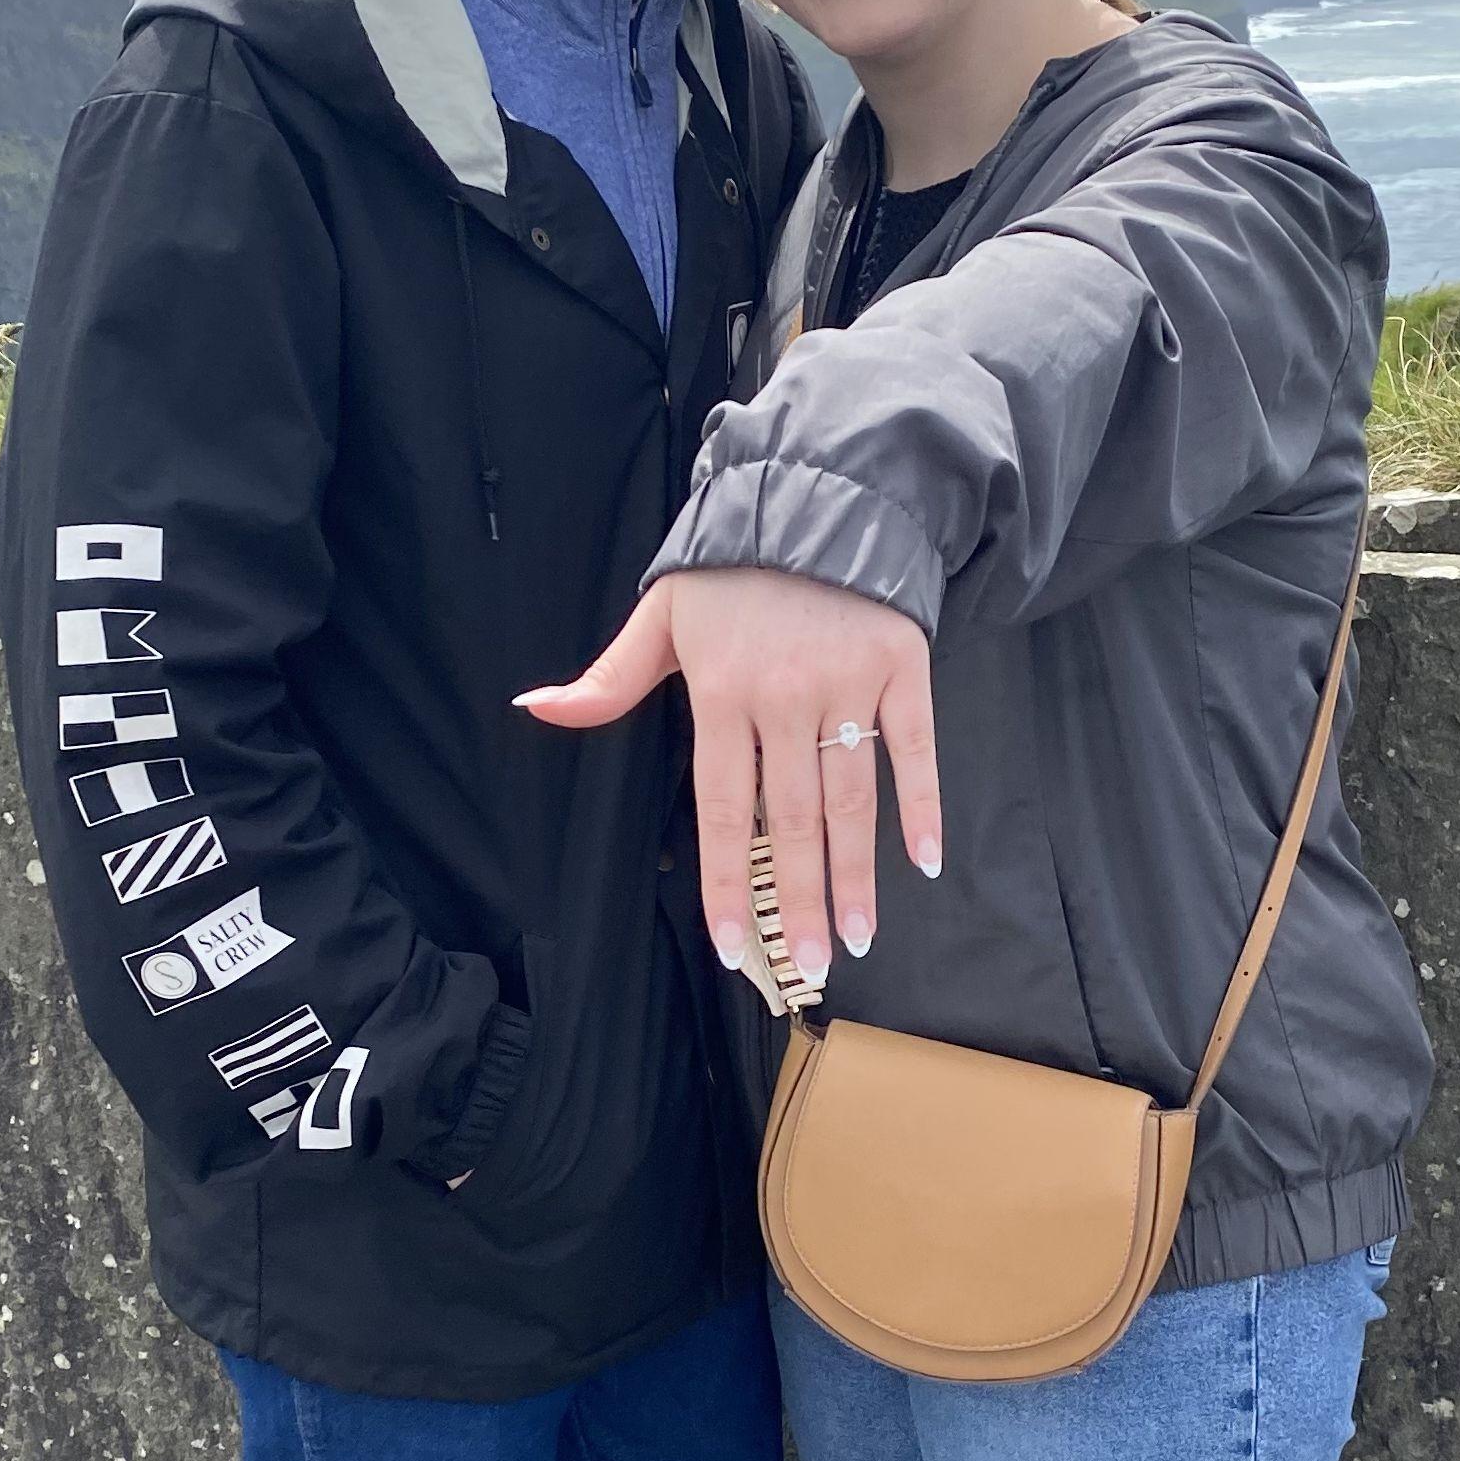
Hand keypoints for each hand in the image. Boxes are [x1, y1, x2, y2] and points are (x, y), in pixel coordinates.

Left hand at [517, 569, 941, 991]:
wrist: (818, 491)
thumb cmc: (732, 566)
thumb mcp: (660, 613)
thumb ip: (609, 678)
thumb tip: (537, 708)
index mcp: (721, 693)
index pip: (721, 810)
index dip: (726, 885)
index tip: (735, 950)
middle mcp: (785, 697)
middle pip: (791, 821)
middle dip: (799, 903)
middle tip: (811, 969)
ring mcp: (848, 683)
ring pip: (851, 798)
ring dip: (856, 875)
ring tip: (856, 937)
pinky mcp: (902, 666)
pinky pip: (914, 748)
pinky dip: (922, 806)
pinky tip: (922, 864)